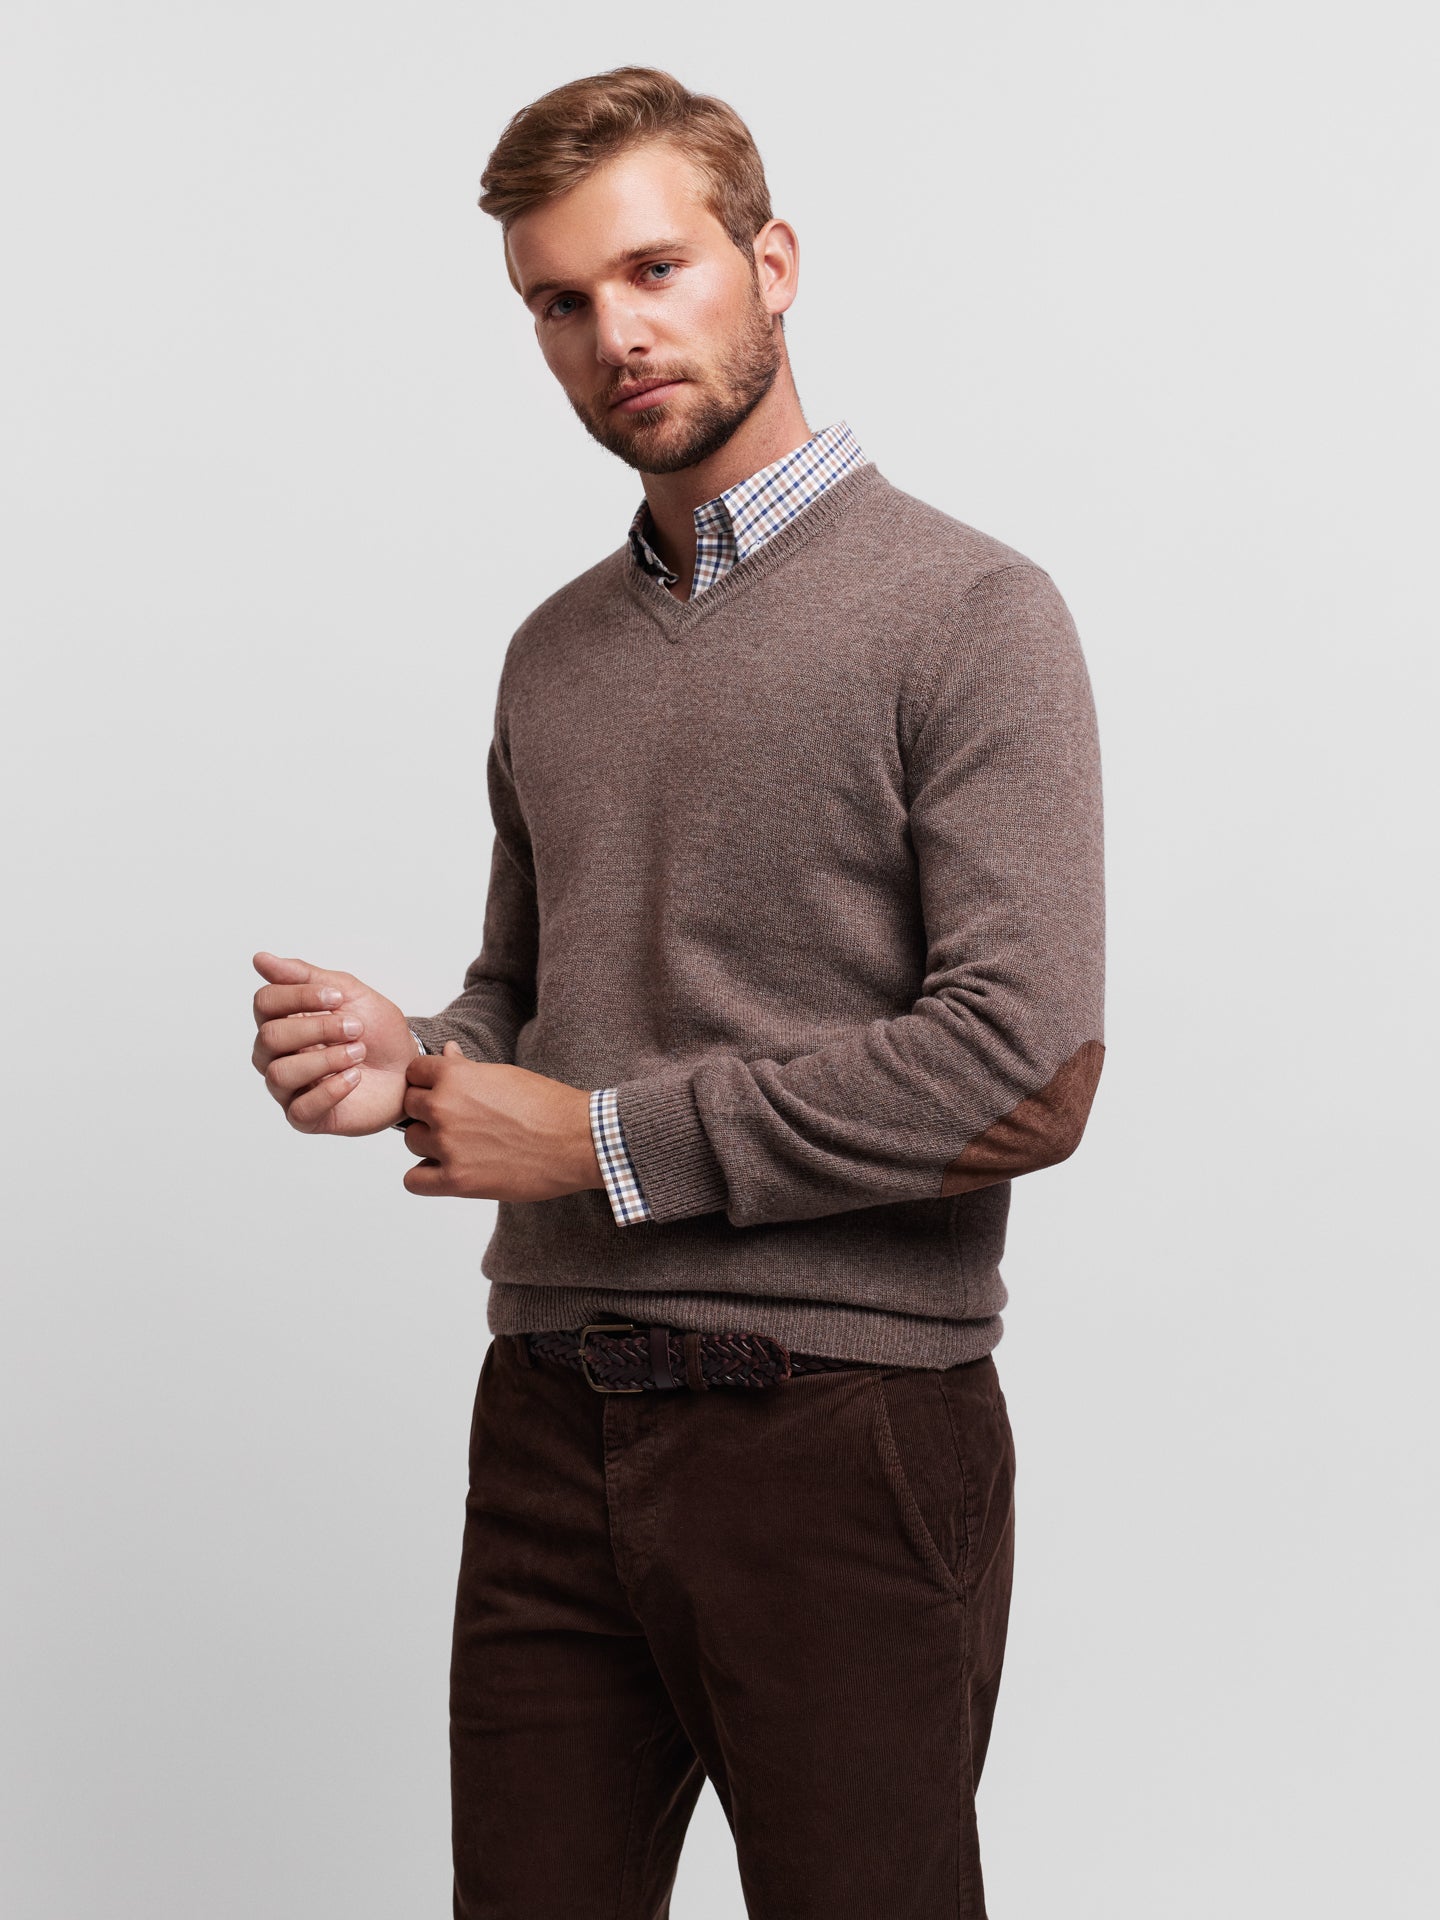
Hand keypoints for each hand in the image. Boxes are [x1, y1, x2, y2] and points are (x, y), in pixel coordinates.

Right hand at [251, 950, 418, 1135]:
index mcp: (283, 1020)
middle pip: (269, 1037)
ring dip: (325, 1059)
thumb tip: (260, 959)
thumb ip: (305, 976)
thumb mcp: (349, 994)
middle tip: (356, 1027)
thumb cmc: (377, 1032)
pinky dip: (330, 1090)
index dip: (298, 996)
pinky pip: (300, 1109)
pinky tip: (354, 1078)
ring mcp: (289, 1088)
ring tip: (358, 1053)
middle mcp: (277, 1055)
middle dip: (317, 1028)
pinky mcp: (306, 1117)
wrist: (409, 1068)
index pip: (265, 1002)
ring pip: (280, 1073)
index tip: (337, 996)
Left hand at [400, 1041, 603, 1199]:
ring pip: (412, 1142)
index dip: (427, 1082)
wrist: (577, 1141)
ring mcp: (447, 1145)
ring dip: (429, 1144)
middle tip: (456, 1121)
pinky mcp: (456, 1180)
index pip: (414, 1073)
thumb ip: (466, 1068)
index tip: (441, 1091)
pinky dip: (426, 1177)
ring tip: (461, 1146)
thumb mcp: (504, 1075)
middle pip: (409, 1107)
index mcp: (454, 1077)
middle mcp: (443, 1108)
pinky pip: (413, 1180)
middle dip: (428, 1112)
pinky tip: (448, 1171)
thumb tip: (446, 1053)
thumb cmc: (548, 1106)